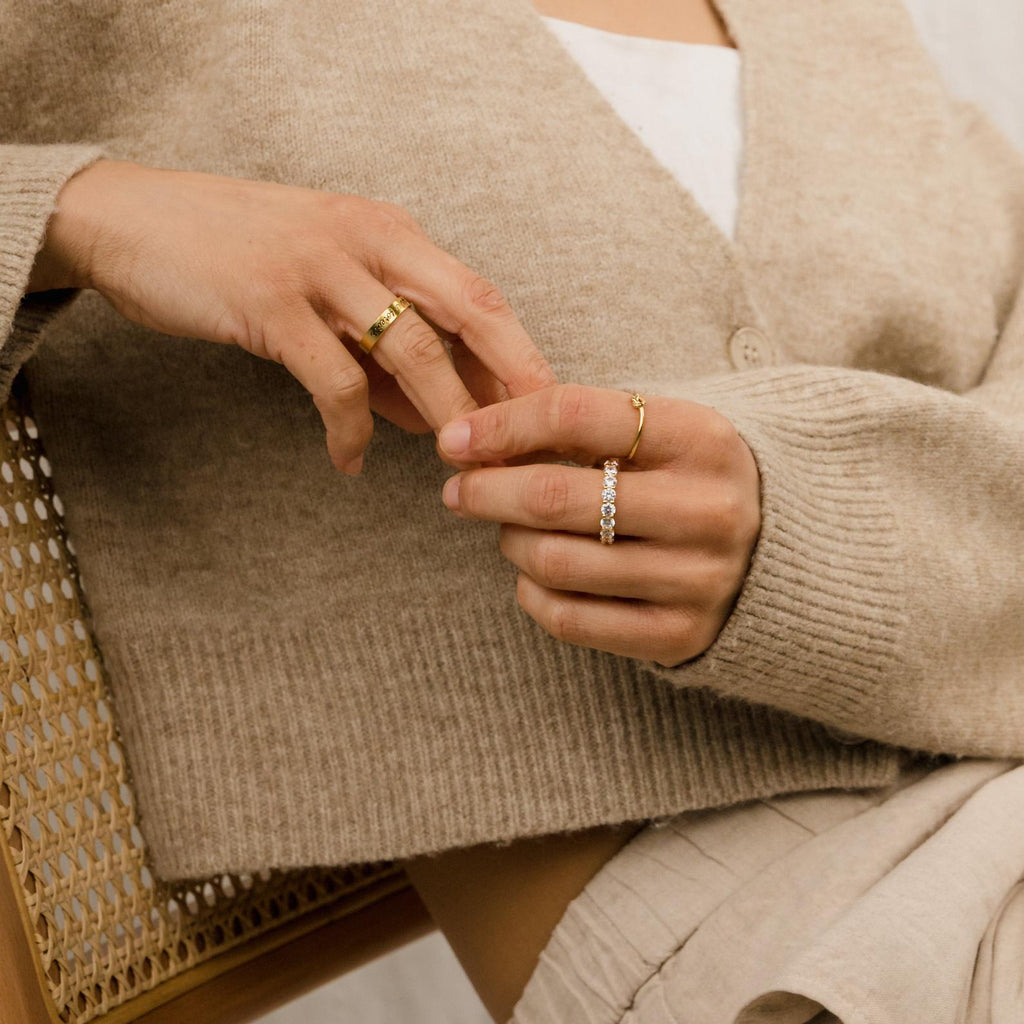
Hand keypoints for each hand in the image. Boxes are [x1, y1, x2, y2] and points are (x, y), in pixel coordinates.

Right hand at [27, 159, 554, 472]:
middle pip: (470, 312)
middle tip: (539, 446)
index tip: (553, 412)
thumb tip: (438, 416)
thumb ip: (383, 350)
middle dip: (512, 381)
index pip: (479, 296)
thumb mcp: (328, 295)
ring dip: (446, 416)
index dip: (522, 355)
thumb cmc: (241, 260)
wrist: (132, 221)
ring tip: (462, 470)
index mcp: (391, 234)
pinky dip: (350, 429)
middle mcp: (369, 240)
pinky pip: (333, 379)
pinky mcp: (271, 302)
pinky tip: (350, 462)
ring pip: (413, 348)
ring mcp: (321, 267)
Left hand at [436, 384, 761, 666]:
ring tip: (510, 530)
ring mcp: (697, 578)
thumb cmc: (692, 481)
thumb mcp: (663, 433)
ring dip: (510, 542)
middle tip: (457, 490)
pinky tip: (532, 575)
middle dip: (485, 491)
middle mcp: (706, 509)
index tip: (454, 438)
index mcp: (701, 438)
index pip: (574, 414)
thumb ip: (584, 427)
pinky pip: (570, 619)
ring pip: (554, 561)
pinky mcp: (680, 635)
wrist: (781, 555)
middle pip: (554, 496)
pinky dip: (531, 594)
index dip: (500, 425)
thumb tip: (473, 438)